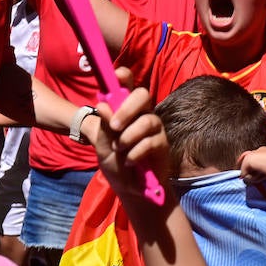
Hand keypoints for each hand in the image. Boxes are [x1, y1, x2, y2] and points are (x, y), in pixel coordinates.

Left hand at [92, 87, 171, 214]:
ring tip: (120, 150)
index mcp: (125, 109)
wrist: (129, 189)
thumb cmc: (115, 162)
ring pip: (147, 120)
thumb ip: (104, 126)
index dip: (123, 76)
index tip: (116, 76)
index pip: (128, 84)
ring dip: (129, 136)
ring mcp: (154, 128)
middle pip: (143, 95)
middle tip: (114, 127)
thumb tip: (103, 104)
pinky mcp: (162, 144)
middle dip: (127, 109)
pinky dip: (136, 153)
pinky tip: (129, 161)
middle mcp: (142, 113)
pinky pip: (151, 142)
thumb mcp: (103, 145)